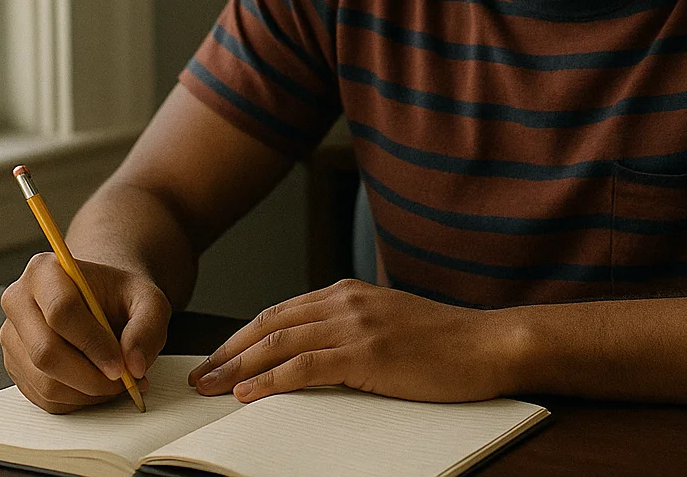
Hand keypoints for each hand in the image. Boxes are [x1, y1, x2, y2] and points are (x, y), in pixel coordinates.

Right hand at [0, 253, 172, 413]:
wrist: (100, 300)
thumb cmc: (119, 296)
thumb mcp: (148, 299)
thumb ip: (147, 326)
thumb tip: (133, 365)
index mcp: (46, 271)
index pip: (61, 311)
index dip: (93, 344)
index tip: (121, 366)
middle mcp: (19, 302)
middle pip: (46, 352)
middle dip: (91, 377)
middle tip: (124, 381)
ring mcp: (12, 337)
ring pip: (44, 381)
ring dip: (87, 392)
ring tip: (118, 383)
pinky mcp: (14, 365)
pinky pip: (42, 397)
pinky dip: (76, 400)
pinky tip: (98, 385)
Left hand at [187, 280, 519, 403]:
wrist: (488, 344)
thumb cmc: (446, 342)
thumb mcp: (390, 323)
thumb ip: (352, 328)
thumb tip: (313, 355)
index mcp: (350, 293)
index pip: (281, 312)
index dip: (243, 336)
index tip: (217, 358)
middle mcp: (347, 301)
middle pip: (270, 324)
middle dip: (229, 352)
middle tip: (199, 376)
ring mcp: (357, 325)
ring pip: (280, 343)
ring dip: (238, 367)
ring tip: (211, 387)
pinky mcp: (367, 354)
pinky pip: (306, 366)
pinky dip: (272, 380)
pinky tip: (250, 394)